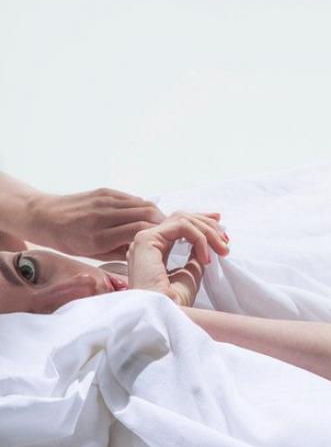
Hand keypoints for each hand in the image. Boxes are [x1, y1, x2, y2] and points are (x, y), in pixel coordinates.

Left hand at [26, 188, 165, 259]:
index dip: (157, 235)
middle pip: (146, 214)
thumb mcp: (90, 254)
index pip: (139, 232)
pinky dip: (142, 206)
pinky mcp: (105, 191)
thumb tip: (144, 252)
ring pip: (142, 203)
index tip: (166, 242)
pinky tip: (144, 215)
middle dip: (162, 223)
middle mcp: (103, 217)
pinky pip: (131, 198)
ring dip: (156, 213)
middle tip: (170, 232)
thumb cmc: (66, 241)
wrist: (43, 216)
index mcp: (98, 237)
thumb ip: (118, 252)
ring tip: (161, 224)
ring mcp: (104, 201)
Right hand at [126, 210, 229, 306]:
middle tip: (225, 239)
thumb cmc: (175, 306)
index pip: (177, 226)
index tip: (220, 225)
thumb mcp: (190, 274)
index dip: (200, 221)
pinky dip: (199, 238)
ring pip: (182, 219)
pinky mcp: (146, 241)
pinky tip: (206, 257)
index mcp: (152, 252)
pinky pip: (181, 226)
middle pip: (180, 218)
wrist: (164, 319)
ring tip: (221, 249)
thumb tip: (205, 242)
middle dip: (207, 225)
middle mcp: (146, 244)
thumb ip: (194, 255)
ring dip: (207, 231)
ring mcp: (143, 241)